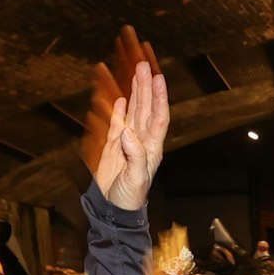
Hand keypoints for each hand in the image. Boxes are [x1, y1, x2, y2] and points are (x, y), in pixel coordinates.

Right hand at [87, 28, 168, 211]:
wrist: (115, 209)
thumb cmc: (130, 197)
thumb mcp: (135, 178)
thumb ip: (134, 155)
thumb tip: (127, 130)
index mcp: (152, 147)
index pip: (159, 117)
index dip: (159, 97)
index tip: (157, 78)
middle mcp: (142, 140)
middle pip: (146, 108)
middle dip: (145, 87)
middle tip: (143, 65)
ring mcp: (128, 141)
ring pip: (133, 111)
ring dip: (135, 92)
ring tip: (135, 72)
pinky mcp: (114, 146)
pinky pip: (117, 122)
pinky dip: (119, 109)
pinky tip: (120, 97)